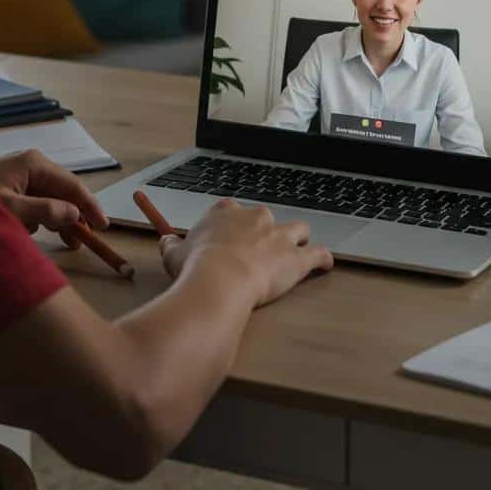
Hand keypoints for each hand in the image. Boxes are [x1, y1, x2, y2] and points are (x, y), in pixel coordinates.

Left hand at [0, 149, 107, 238]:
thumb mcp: (12, 210)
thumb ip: (45, 211)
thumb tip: (75, 213)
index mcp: (35, 164)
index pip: (73, 185)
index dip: (90, 206)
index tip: (103, 226)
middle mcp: (33, 166)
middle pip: (65, 192)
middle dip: (75, 216)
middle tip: (82, 242)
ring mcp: (23, 176)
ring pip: (53, 199)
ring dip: (61, 220)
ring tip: (69, 243)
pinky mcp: (14, 187)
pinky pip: (39, 203)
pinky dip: (44, 218)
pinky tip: (39, 231)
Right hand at [157, 199, 333, 307]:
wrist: (220, 280)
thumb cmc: (195, 266)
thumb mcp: (174, 254)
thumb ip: (172, 245)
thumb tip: (164, 241)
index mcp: (226, 213)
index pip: (232, 209)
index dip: (232, 224)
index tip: (228, 236)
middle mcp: (256, 218)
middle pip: (266, 217)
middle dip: (265, 231)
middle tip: (258, 250)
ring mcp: (279, 236)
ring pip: (298, 229)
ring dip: (297, 240)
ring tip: (295, 251)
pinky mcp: (297, 257)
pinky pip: (317, 254)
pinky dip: (322, 260)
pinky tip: (325, 265)